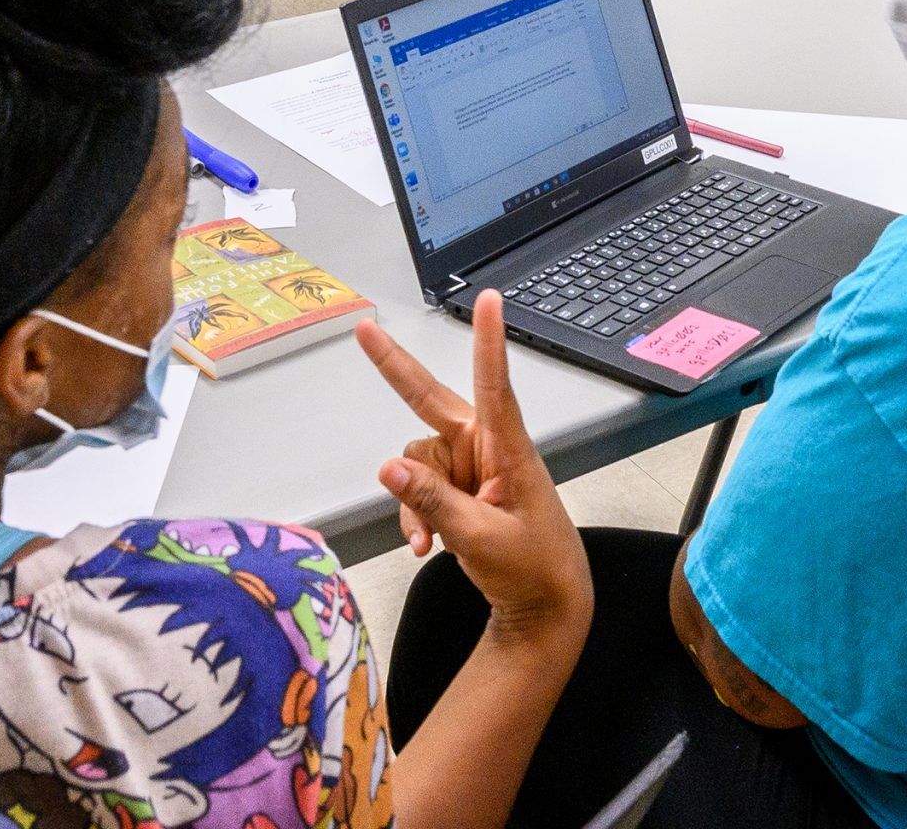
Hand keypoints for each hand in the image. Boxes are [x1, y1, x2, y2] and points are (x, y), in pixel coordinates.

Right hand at [360, 292, 592, 648]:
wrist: (543, 606)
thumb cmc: (532, 567)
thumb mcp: (480, 537)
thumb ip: (432, 502)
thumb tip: (387, 467)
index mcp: (508, 448)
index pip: (494, 386)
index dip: (488, 342)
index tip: (490, 301)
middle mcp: (486, 447)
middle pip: (430, 401)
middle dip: (395, 370)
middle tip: (363, 330)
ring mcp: (468, 466)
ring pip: (415, 460)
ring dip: (412, 499)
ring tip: (427, 537)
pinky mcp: (455, 487)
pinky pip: (415, 486)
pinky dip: (413, 513)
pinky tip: (423, 544)